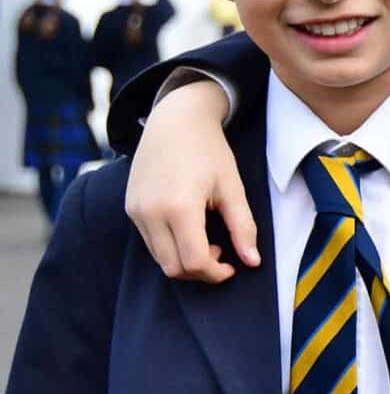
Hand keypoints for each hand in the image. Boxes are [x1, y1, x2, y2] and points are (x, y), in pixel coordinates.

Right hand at [123, 80, 256, 282]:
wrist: (175, 120)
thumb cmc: (209, 151)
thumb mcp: (232, 188)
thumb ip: (243, 227)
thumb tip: (253, 262)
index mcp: (180, 207)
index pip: (194, 261)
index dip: (216, 273)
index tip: (233, 266)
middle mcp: (151, 213)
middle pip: (173, 268)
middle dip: (200, 271)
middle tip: (222, 252)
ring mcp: (136, 211)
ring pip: (159, 258)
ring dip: (184, 260)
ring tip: (206, 239)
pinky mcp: (130, 208)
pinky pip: (150, 242)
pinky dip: (170, 247)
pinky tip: (189, 229)